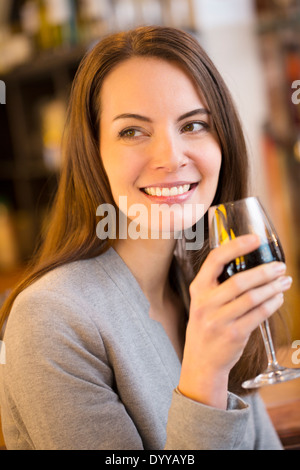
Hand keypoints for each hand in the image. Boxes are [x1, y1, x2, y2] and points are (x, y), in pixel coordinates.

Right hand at [179, 234, 291, 408]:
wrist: (201, 362)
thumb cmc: (206, 327)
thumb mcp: (203, 302)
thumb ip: (217, 284)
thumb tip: (247, 262)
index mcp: (198, 289)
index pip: (215, 260)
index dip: (236, 247)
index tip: (255, 239)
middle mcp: (206, 303)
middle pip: (239, 281)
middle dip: (264, 272)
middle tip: (280, 266)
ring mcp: (219, 320)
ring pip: (252, 298)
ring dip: (272, 288)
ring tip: (285, 281)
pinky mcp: (233, 335)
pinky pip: (258, 315)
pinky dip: (272, 304)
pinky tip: (279, 298)